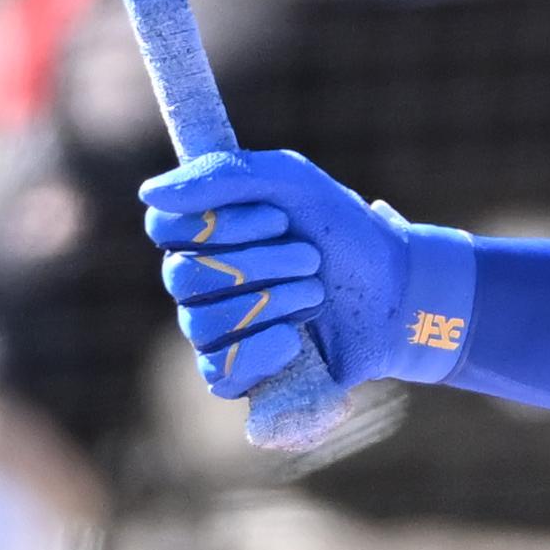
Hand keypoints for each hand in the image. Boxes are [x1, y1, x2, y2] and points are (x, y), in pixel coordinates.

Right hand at [141, 150, 476, 398]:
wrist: (400, 293)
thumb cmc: (345, 232)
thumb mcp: (293, 182)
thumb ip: (224, 174)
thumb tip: (149, 194)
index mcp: (205, 231)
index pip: (165, 226)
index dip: (218, 223)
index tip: (276, 216)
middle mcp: (201, 281)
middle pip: (184, 276)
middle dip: (260, 263)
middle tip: (311, 257)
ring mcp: (218, 330)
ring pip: (202, 325)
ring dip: (273, 302)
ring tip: (315, 293)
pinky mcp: (242, 374)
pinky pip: (220, 373)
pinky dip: (262, 352)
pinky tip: (297, 340)